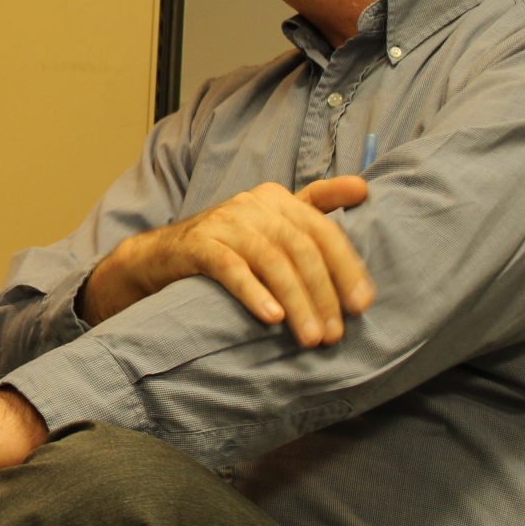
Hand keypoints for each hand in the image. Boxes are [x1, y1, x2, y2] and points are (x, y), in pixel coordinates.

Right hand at [80, 176, 374, 345]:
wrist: (160, 257)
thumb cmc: (227, 245)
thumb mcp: (272, 222)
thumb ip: (315, 205)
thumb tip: (364, 188)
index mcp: (277, 198)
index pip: (323, 230)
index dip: (347, 268)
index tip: (363, 305)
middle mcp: (252, 204)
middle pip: (301, 248)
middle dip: (323, 294)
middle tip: (334, 335)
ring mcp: (224, 222)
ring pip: (271, 260)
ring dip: (296, 302)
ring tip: (309, 337)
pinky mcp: (197, 245)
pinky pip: (231, 268)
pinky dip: (254, 292)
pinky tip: (271, 317)